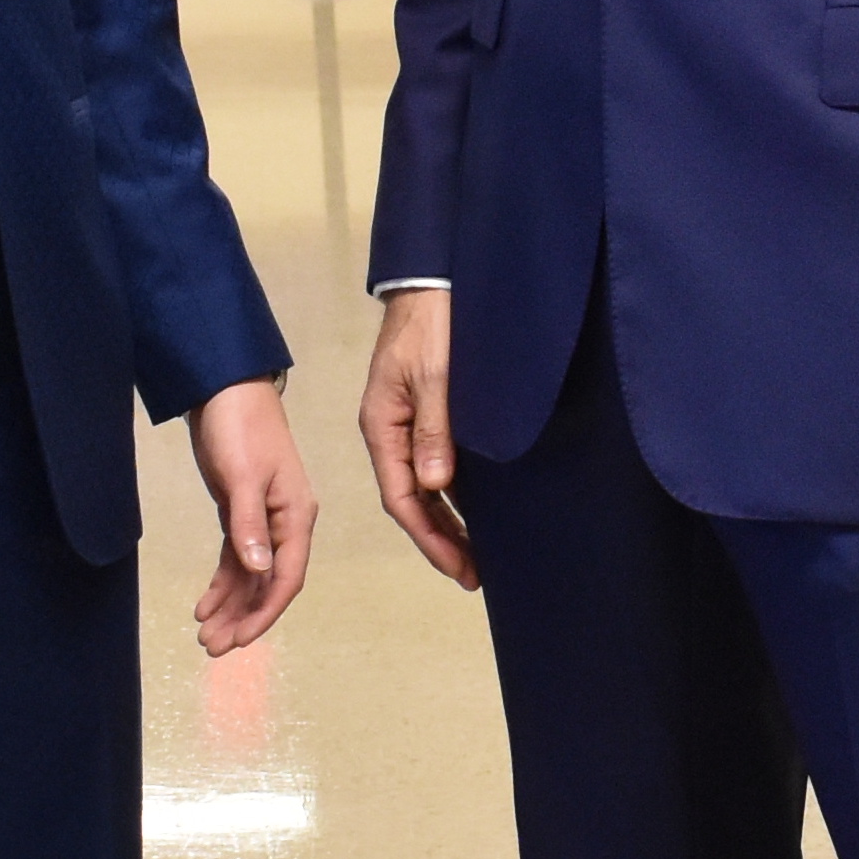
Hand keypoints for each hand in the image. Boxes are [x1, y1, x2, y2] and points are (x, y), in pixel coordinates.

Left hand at [189, 377, 314, 654]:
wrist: (224, 389)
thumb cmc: (239, 427)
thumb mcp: (243, 476)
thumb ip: (250, 524)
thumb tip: (259, 568)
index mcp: (296, 515)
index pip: (287, 576)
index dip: (265, 612)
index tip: (241, 639)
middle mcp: (285, 523)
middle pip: (268, 583)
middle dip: (243, 617)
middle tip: (213, 647)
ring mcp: (263, 519)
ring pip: (250, 575)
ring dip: (230, 606)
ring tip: (205, 635)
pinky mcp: (241, 512)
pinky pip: (236, 558)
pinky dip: (221, 583)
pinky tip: (204, 605)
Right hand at [357, 290, 474, 589]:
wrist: (432, 282)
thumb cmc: (432, 324)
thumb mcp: (436, 375)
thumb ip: (434, 431)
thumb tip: (435, 486)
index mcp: (382, 427)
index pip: (402, 498)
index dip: (430, 537)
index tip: (459, 567)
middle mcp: (390, 433)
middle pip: (412, 501)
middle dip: (440, 540)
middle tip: (474, 576)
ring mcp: (406, 425)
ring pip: (425, 488)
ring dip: (449, 522)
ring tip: (476, 556)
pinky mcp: (425, 415)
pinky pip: (435, 467)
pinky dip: (454, 495)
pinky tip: (475, 513)